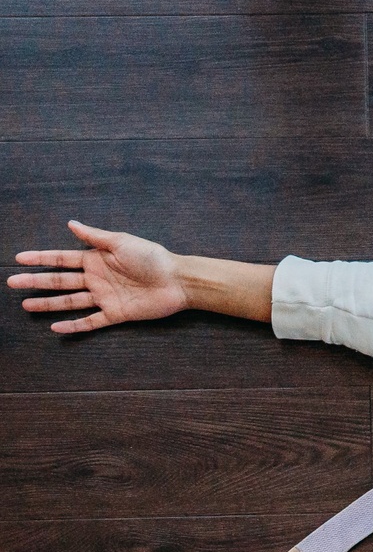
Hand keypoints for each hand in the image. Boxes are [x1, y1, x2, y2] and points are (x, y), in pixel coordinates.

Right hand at [9, 220, 188, 332]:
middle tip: (12, 282)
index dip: (41, 259)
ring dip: (48, 304)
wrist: (178, 280)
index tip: (19, 259)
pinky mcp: (116, 313)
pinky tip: (55, 328)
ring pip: (70, 302)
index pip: (62, 259)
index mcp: (96, 259)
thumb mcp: (122, 242)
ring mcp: (105, 297)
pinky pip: (91, 321)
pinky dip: (74, 325)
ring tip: (26, 305)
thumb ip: (95, 236)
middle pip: (60, 281)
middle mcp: (97, 279)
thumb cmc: (153, 257)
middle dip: (36, 281)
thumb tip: (70, 224)